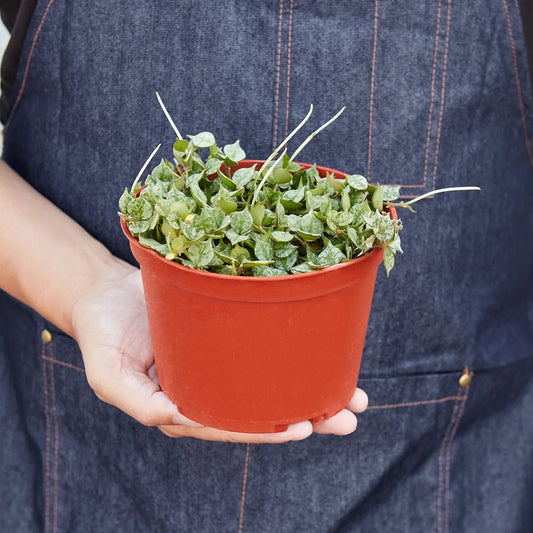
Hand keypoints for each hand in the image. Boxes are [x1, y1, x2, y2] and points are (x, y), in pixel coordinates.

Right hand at [72, 266, 367, 442]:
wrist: (109, 292)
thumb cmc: (103, 333)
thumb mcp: (107, 373)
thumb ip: (136, 400)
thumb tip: (171, 417)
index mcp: (183, 405)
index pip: (230, 425)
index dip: (266, 430)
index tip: (304, 429)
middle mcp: (210, 387)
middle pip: (263, 409)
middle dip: (309, 416)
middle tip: (349, 417)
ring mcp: (222, 360)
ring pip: (274, 381)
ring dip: (315, 389)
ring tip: (355, 396)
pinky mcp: (229, 333)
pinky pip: (266, 347)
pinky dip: (295, 352)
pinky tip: (326, 353)